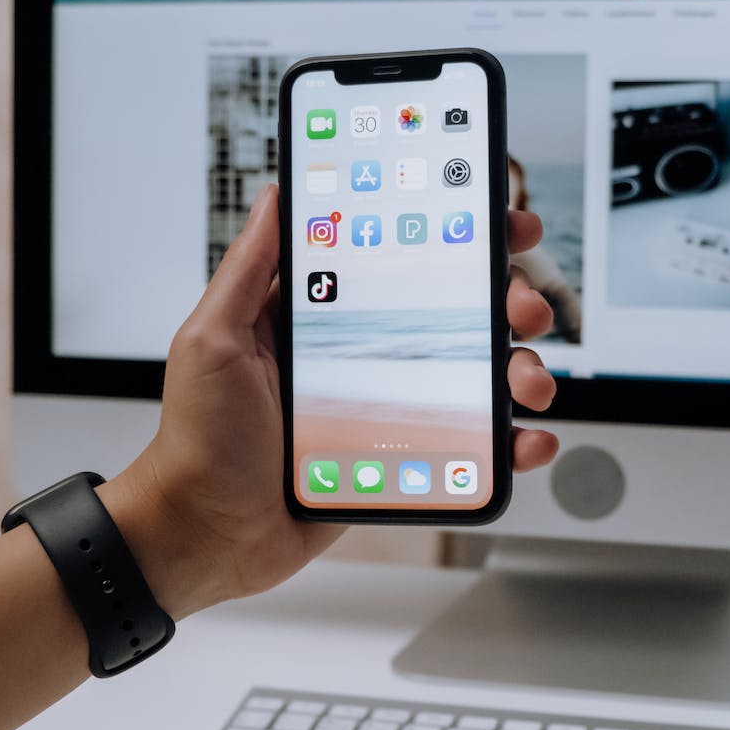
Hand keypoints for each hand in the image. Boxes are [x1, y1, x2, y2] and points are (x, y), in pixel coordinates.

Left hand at [104, 187, 558, 617]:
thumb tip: (276, 195)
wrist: (207, 534)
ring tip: (529, 385)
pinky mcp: (402, 459)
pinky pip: (469, 445)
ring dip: (521, 370)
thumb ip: (248, 269)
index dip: (454, 234)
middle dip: (506, 301)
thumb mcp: (213, 339)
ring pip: (475, 376)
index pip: (399, 257)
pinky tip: (527, 440)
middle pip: (455, 312)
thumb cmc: (199, 440)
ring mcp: (388, 406)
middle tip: (524, 308)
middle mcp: (363, 354)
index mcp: (322, 315)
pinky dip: (510, 441)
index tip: (498, 217)